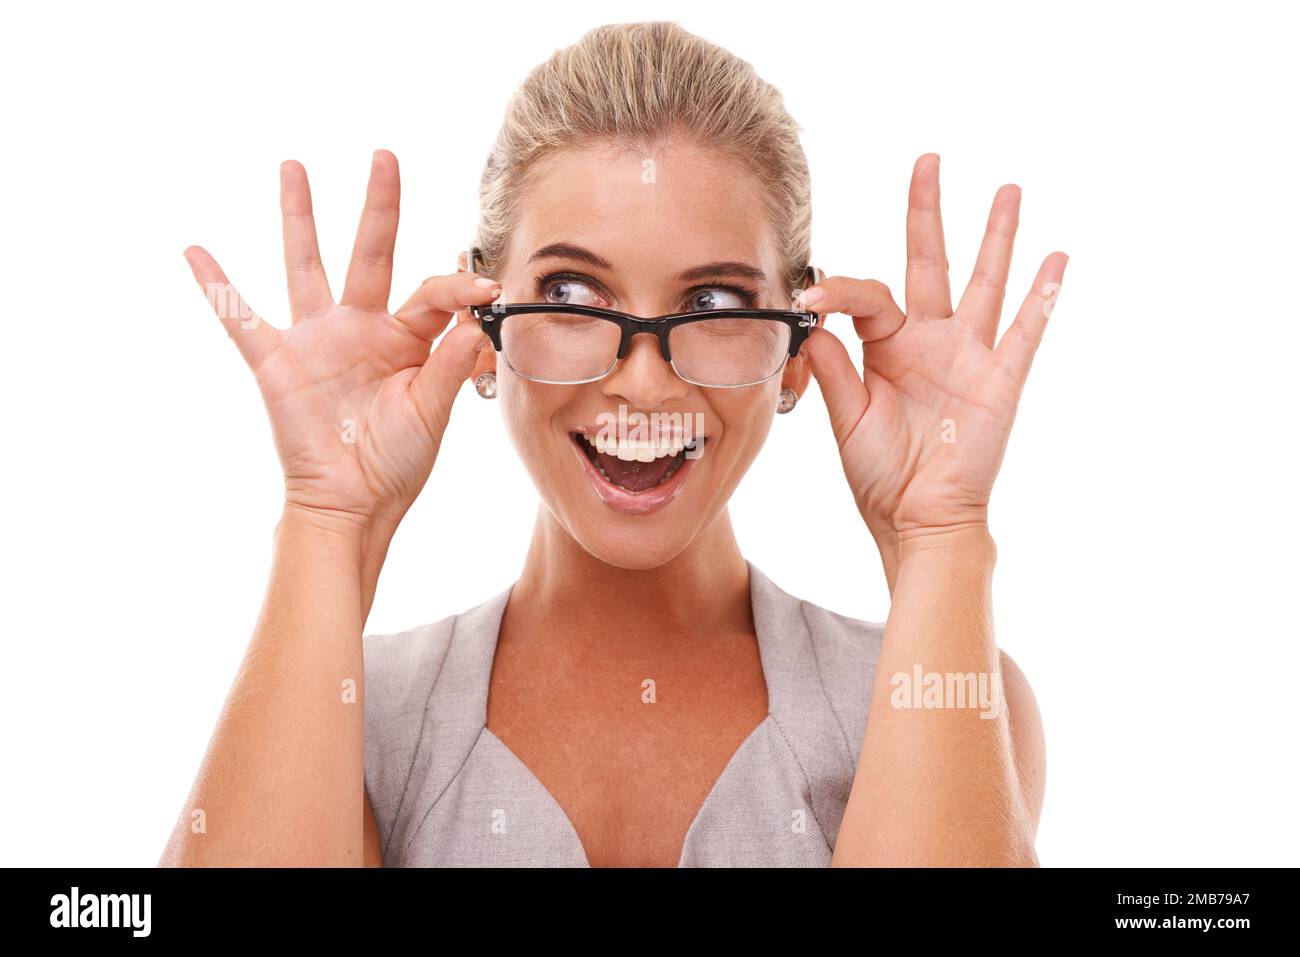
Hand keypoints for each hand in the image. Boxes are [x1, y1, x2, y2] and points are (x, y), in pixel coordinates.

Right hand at [183, 150, 500, 534]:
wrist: (353, 504)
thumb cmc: (396, 463)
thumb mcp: (432, 411)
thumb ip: (452, 364)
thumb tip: (477, 319)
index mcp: (406, 340)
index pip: (433, 293)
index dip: (459, 287)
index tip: (486, 287)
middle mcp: (361, 328)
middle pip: (371, 253)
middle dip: (379, 206)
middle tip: (385, 156)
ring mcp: (317, 339)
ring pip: (306, 265)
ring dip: (300, 217)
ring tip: (294, 167)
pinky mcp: (277, 362)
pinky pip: (241, 318)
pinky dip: (217, 287)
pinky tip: (195, 251)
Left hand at [802, 153, 1067, 549]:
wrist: (916, 519)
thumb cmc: (881, 474)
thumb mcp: (847, 419)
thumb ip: (833, 370)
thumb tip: (811, 324)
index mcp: (887, 348)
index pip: (868, 297)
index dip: (840, 291)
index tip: (812, 296)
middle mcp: (930, 341)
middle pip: (930, 263)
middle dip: (927, 213)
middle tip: (928, 162)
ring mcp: (969, 356)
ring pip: (984, 283)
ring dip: (996, 237)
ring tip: (1007, 190)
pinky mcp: (1000, 380)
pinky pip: (1025, 332)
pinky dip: (1041, 297)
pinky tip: (1055, 259)